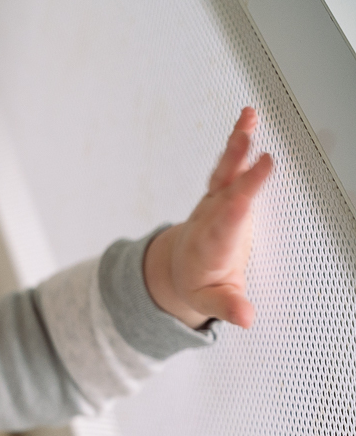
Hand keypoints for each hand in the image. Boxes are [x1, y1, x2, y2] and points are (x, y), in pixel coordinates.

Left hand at [143, 107, 273, 328]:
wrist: (179, 267)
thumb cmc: (200, 284)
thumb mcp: (212, 301)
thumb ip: (228, 306)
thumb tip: (246, 318)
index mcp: (210, 246)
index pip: (223, 227)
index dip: (233, 211)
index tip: (244, 197)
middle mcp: (210, 219)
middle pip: (225, 193)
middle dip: (239, 173)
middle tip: (254, 149)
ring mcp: (213, 202)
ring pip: (224, 171)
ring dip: (236, 146)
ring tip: (248, 120)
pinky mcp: (220, 191)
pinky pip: (229, 163)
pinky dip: (239, 140)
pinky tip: (249, 117)